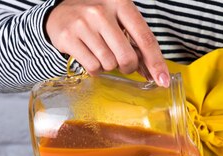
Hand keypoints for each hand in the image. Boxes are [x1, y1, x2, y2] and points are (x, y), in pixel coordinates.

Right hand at [45, 0, 169, 85]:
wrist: (60, 10)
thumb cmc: (98, 18)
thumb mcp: (120, 21)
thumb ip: (137, 44)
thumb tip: (156, 74)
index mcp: (121, 3)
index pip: (145, 38)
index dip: (156, 63)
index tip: (163, 80)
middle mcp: (102, 11)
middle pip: (127, 57)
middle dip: (128, 67)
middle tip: (122, 62)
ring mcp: (83, 23)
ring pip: (109, 64)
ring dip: (109, 66)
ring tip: (101, 52)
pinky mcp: (67, 37)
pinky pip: (92, 67)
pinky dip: (95, 69)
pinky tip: (90, 56)